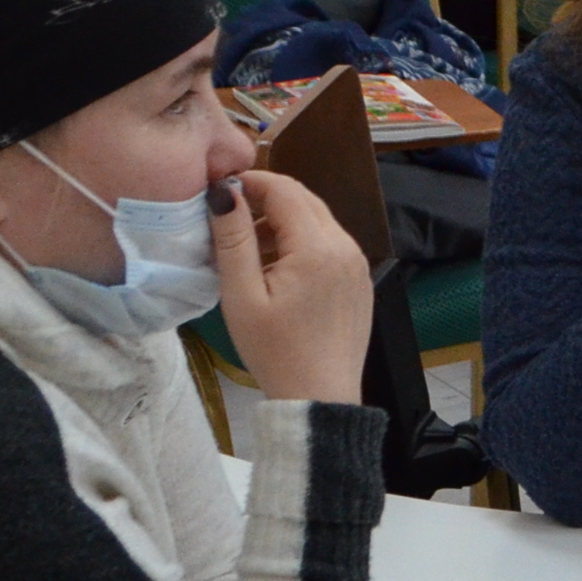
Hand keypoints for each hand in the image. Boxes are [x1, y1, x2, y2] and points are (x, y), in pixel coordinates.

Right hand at [209, 170, 373, 405]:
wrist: (319, 398)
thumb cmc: (275, 352)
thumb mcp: (242, 295)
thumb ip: (233, 238)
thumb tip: (223, 192)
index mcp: (319, 248)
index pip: (285, 190)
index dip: (251, 182)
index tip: (221, 193)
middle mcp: (346, 248)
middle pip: (304, 201)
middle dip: (265, 202)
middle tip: (231, 224)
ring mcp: (358, 265)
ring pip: (318, 222)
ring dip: (283, 225)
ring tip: (249, 255)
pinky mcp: (360, 282)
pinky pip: (330, 246)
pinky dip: (302, 245)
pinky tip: (278, 273)